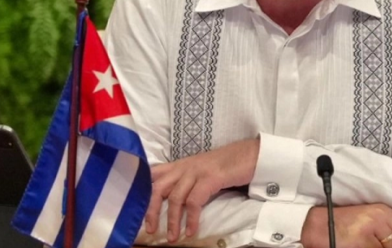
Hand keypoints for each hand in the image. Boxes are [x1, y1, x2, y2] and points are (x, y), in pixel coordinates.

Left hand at [145, 138, 259, 241]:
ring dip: (172, 221)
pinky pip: (195, 201)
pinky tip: (191, 231)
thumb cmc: (229, 164)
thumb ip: (187, 180)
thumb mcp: (202, 170)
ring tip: (173, 238)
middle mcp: (185, 166)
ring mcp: (198, 170)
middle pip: (158, 187)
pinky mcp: (211, 177)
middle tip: (150, 230)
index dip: (142, 193)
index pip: (153, 175)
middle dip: (151, 210)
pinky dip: (191, 219)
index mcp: (181, 164)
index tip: (139, 211)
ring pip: (175, 197)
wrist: (252, 153)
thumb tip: (175, 201)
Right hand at [301, 204, 391, 247]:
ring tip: (362, 244)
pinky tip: (357, 246)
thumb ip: (387, 226)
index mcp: (382, 210)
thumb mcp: (368, 218)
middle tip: (374, 243)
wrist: (316, 226)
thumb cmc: (341, 224)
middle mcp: (378, 217)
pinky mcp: (362, 241)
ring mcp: (370, 229)